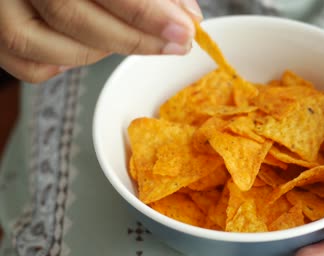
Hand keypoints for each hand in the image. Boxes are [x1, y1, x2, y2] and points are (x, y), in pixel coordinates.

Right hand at [0, 0, 201, 82]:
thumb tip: (187, 15)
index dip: (146, 12)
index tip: (185, 29)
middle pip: (72, 17)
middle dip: (134, 39)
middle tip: (175, 44)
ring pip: (40, 45)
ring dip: (97, 52)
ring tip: (127, 40)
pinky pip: (25, 65)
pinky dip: (61, 65)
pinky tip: (84, 50)